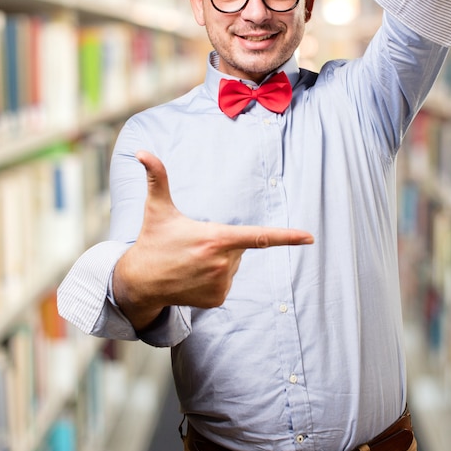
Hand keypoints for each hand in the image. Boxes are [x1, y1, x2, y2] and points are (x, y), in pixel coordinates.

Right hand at [113, 150, 313, 328]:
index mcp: (216, 239)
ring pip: (234, 265)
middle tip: (195, 244)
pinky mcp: (218, 299)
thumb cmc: (153, 240)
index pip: (259, 237)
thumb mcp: (157, 208)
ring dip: (219, 260)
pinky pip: (227, 281)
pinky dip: (215, 277)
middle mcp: (223, 264)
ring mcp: (221, 284)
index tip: (309, 237)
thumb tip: (141, 151)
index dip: (287, 236)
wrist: (140, 282)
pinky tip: (194, 276)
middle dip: (223, 242)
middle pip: (240, 247)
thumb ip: (156, 177)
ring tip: (192, 261)